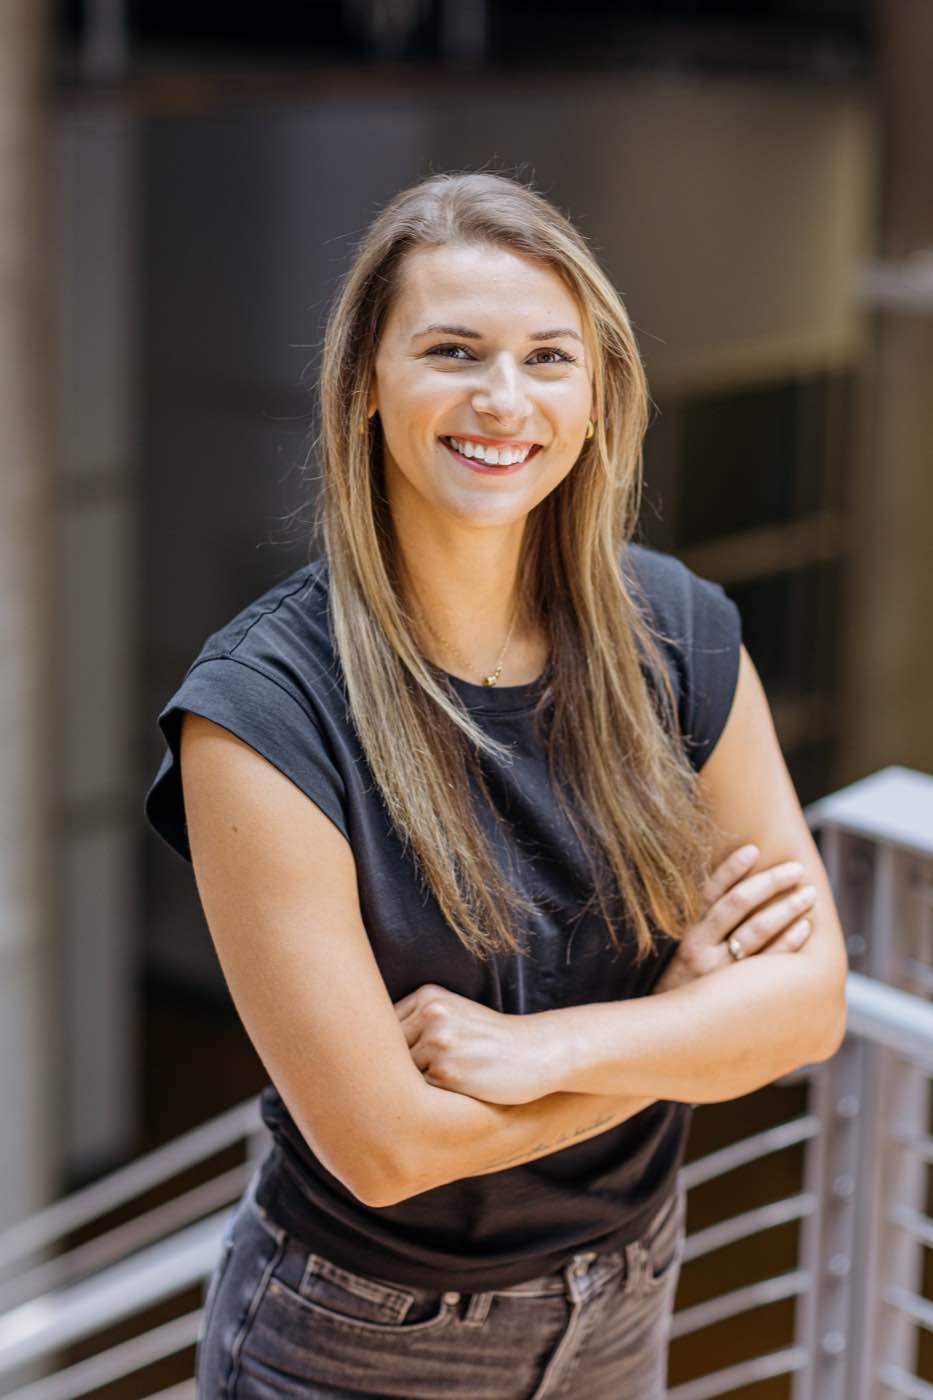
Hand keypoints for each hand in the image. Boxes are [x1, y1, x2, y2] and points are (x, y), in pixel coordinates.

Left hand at [393, 983, 552, 1104]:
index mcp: (429, 996)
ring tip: (426, 1089)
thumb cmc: (491, 1039)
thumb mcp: (454, 1013)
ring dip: (408, 1085)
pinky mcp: (448, 1073)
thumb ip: (416, 1022)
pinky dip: (426, 1099)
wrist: (537, 1053)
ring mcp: (439, 1043)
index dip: (379, 1048)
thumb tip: (364, 1048)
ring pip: (399, 1073)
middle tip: (393, 1081)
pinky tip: (444, 1096)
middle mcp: (431, 1014)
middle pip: (384, 1049)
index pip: (381, 1024)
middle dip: (388, 1067)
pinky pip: (418, 1093)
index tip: (381, 1061)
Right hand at [654, 844, 815, 994]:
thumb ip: (704, 927)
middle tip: (796, 870)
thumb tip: (734, 892)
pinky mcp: (737, 995)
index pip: (711, 891)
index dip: (732, 869)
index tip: (754, 849)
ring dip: (786, 908)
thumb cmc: (682, 988)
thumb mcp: (681, 953)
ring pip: (757, 930)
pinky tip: (805, 927)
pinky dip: (790, 942)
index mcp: (686, 932)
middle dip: (770, 883)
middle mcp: (700, 949)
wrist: (667, 1035)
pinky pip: (770, 962)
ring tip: (808, 894)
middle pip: (738, 904)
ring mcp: (719, 973)